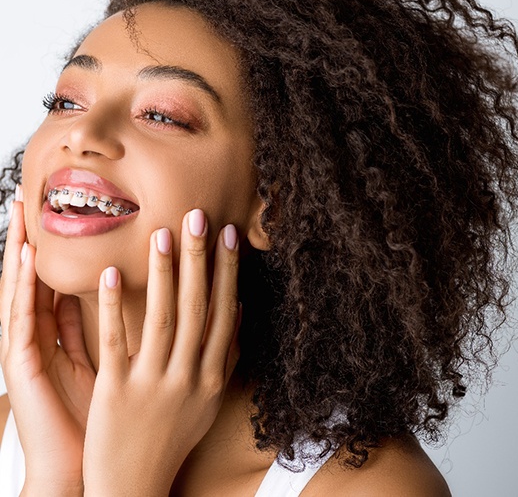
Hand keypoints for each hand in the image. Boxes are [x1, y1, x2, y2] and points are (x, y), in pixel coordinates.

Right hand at [0, 199, 94, 495]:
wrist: (91, 467)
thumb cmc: (105, 414)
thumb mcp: (111, 361)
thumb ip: (113, 328)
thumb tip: (134, 295)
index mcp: (64, 334)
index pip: (60, 280)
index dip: (62, 246)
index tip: (70, 210)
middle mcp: (42, 336)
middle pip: (36, 277)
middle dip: (33, 238)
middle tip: (32, 195)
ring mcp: (29, 349)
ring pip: (23, 290)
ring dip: (20, 251)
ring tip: (21, 212)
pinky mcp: (23, 365)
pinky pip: (23, 318)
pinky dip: (23, 287)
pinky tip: (26, 259)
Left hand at [83, 209, 240, 495]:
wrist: (136, 485)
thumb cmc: (174, 436)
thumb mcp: (208, 398)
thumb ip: (224, 354)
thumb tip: (236, 308)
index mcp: (210, 376)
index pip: (222, 312)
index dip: (226, 272)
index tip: (228, 236)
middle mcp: (187, 376)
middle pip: (196, 308)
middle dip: (199, 259)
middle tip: (198, 218)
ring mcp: (152, 383)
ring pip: (162, 318)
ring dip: (163, 274)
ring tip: (162, 234)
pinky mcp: (116, 392)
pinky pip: (117, 342)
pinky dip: (115, 307)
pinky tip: (112, 274)